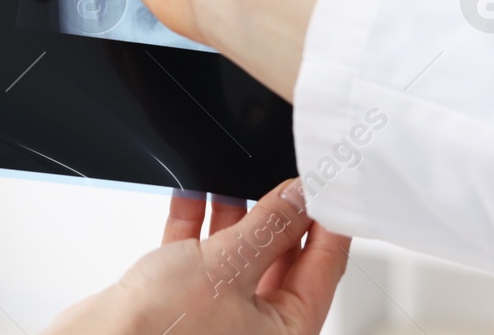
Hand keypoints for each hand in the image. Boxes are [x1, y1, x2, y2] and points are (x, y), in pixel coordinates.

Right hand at [44, 180, 348, 334]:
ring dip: (235, 211)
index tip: (330, 184)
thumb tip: (300, 196)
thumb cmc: (163, 332)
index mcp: (286, 331)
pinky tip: (195, 191)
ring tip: (235, 175)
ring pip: (240, 249)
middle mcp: (257, 324)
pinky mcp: (183, 295)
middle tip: (282, 174)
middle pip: (282, 255)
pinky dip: (198, 221)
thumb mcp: (228, 265)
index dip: (328, 221)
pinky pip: (201, 249)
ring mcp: (220, 309)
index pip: (323, 266)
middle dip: (278, 213)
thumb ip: (269, 226)